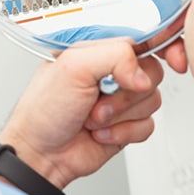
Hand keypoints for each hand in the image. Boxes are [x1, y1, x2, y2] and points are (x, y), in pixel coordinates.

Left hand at [0, 38, 162, 187]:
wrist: (41, 154)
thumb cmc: (44, 110)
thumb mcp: (73, 67)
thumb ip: (114, 55)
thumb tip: (142, 72)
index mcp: (98, 51)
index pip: (139, 40)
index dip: (152, 51)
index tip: (149, 67)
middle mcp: (111, 73)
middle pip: (152, 72)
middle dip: (125, 93)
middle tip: (98, 99)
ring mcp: (120, 99)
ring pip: (152, 100)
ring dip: (120, 115)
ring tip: (92, 118)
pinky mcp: (127, 124)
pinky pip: (147, 125)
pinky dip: (123, 133)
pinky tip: (100, 133)